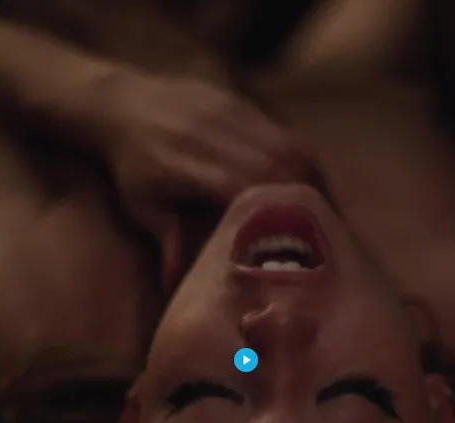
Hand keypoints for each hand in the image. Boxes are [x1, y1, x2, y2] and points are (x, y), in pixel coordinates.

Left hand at [94, 71, 316, 288]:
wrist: (122, 104)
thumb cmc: (132, 166)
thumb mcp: (142, 205)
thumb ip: (167, 241)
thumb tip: (176, 287)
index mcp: (190, 166)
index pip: (245, 190)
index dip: (275, 216)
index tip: (299, 245)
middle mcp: (215, 136)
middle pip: (277, 169)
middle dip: (306, 203)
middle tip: (331, 238)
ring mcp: (232, 115)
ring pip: (289, 149)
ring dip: (315, 183)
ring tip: (332, 215)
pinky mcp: (242, 104)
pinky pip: (285, 133)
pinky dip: (306, 161)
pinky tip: (316, 186)